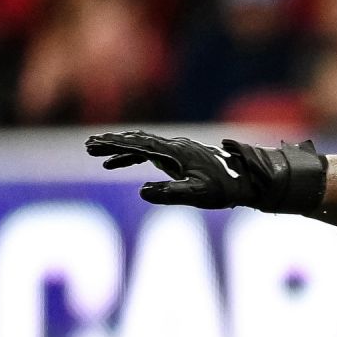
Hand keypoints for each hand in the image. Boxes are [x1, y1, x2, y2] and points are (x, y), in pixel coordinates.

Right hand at [85, 130, 257, 207]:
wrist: (248, 179)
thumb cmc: (224, 189)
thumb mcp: (198, 195)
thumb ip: (171, 193)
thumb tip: (142, 192)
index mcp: (175, 152)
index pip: (139, 145)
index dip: (114, 145)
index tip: (93, 144)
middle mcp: (175, 147)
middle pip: (137, 141)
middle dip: (112, 143)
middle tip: (88, 146)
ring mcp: (177, 151)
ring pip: (142, 146)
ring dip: (119, 149)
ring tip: (97, 156)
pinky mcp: (180, 158)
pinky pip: (150, 153)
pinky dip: (132, 157)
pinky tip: (117, 166)